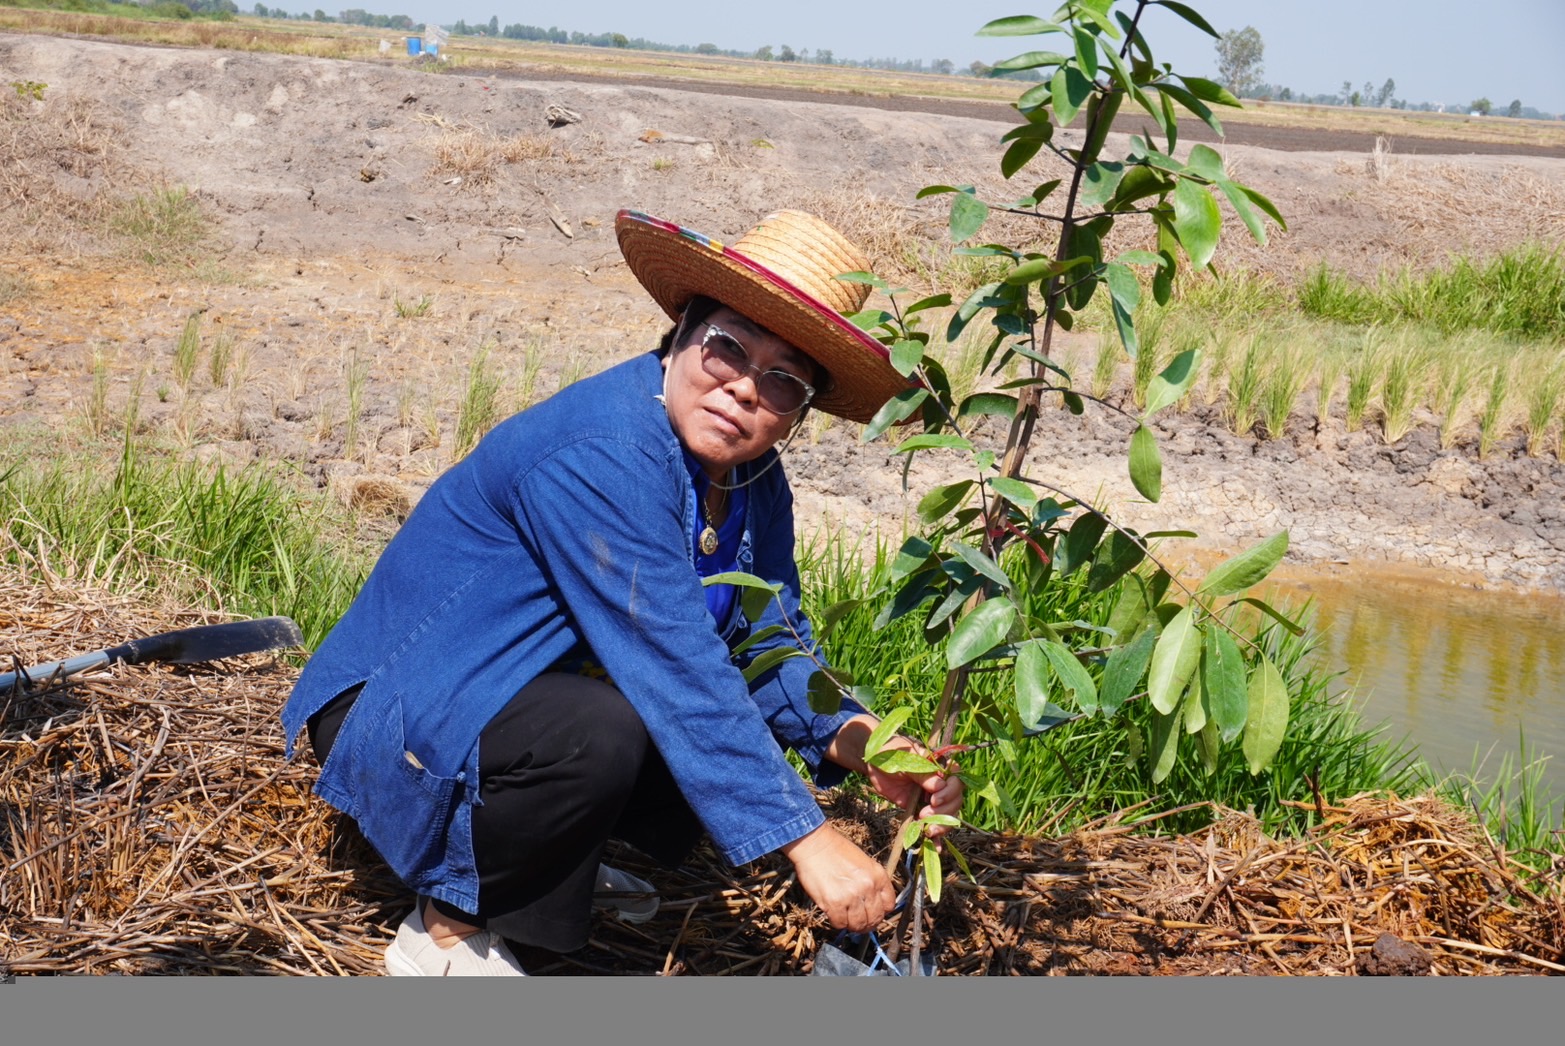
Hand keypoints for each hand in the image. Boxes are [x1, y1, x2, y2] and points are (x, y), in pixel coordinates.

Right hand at [779, 823, 896, 931]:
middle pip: (875, 918)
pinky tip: (835, 914)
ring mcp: (851, 897)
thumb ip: (872, 882)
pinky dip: (838, 923)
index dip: (881, 911)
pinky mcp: (834, 904)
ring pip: (858, 924)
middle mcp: (868, 887)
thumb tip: (873, 903)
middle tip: (860, 922)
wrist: (815, 844)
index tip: (874, 912)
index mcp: (878, 876)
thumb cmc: (837, 850)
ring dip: (853, 925)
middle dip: (868, 923)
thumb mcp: (864, 862)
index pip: (889, 905)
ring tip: (847, 919)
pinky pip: (840, 924)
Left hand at [863, 735, 965, 843]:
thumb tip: (939, 786)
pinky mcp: (920, 810)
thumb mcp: (904, 758)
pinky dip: (936, 838)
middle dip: (944, 812)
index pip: (956, 781)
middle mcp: (939, 784)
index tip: (934, 799)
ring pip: (947, 816)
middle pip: (954, 801)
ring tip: (927, 831)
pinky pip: (931, 824)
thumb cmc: (889, 751)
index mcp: (939, 767)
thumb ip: (921, 772)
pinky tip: (937, 848)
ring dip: (941, 826)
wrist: (873, 760)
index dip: (949, 793)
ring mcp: (931, 798)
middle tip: (925, 814)